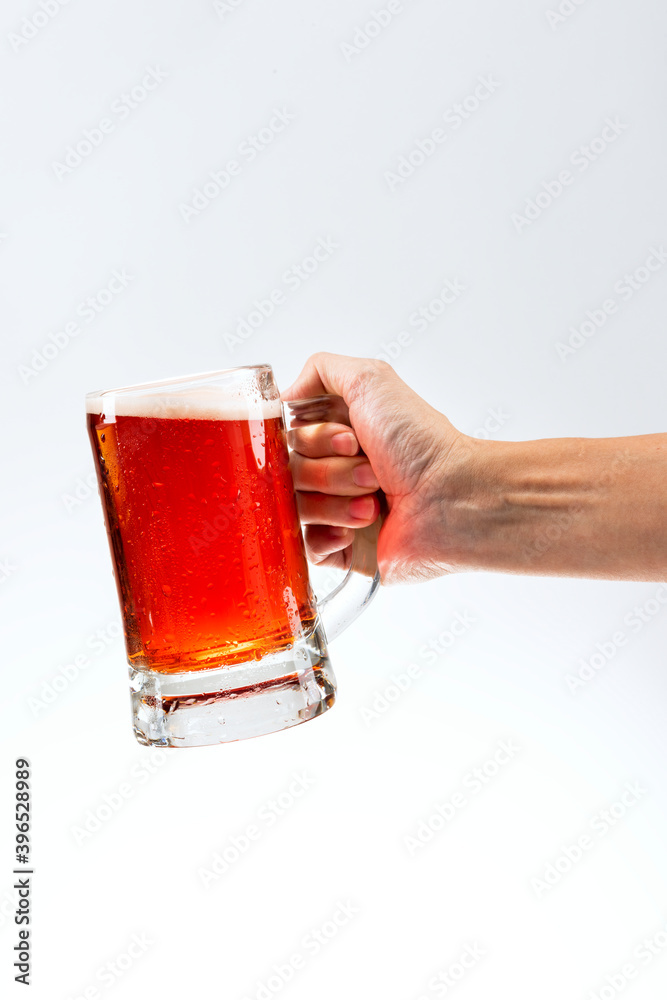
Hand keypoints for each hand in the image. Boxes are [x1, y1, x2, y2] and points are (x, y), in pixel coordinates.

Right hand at [282, 353, 468, 584]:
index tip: (349, 440)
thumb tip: (285, 395)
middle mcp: (334, 470)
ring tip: (374, 503)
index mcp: (337, 434)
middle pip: (289, 472)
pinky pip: (303, 546)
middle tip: (371, 472)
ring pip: (294, 509)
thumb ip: (321, 370)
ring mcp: (335, 511)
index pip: (287, 437)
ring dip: (334, 503)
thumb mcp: (372, 380)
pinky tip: (355, 530)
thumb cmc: (421, 445)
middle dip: (329, 472)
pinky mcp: (341, 549)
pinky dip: (327, 537)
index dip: (313, 439)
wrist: (451, 502)